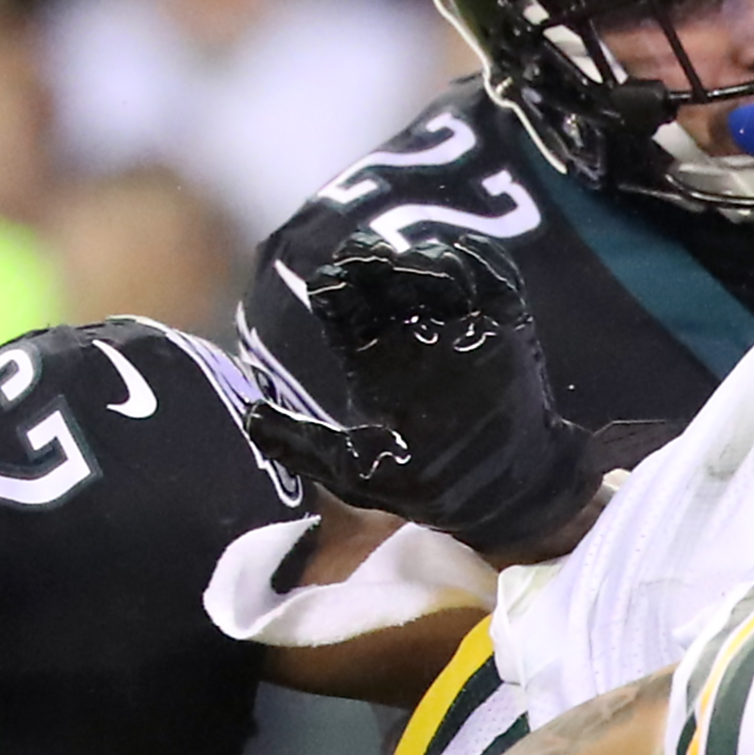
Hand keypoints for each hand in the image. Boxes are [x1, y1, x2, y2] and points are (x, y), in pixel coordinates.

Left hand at [245, 233, 602, 561]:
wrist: (506, 495)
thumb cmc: (429, 486)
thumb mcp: (356, 473)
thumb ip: (303, 445)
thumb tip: (247, 416)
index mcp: (372, 359)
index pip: (345, 305)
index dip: (336, 285)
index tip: (333, 284)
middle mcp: (410, 335)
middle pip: (386, 276)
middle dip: (374, 260)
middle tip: (367, 260)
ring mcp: (456, 327)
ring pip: (435, 269)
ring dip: (422, 258)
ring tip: (413, 267)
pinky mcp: (502, 326)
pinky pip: (492, 278)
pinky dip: (478, 262)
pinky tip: (461, 260)